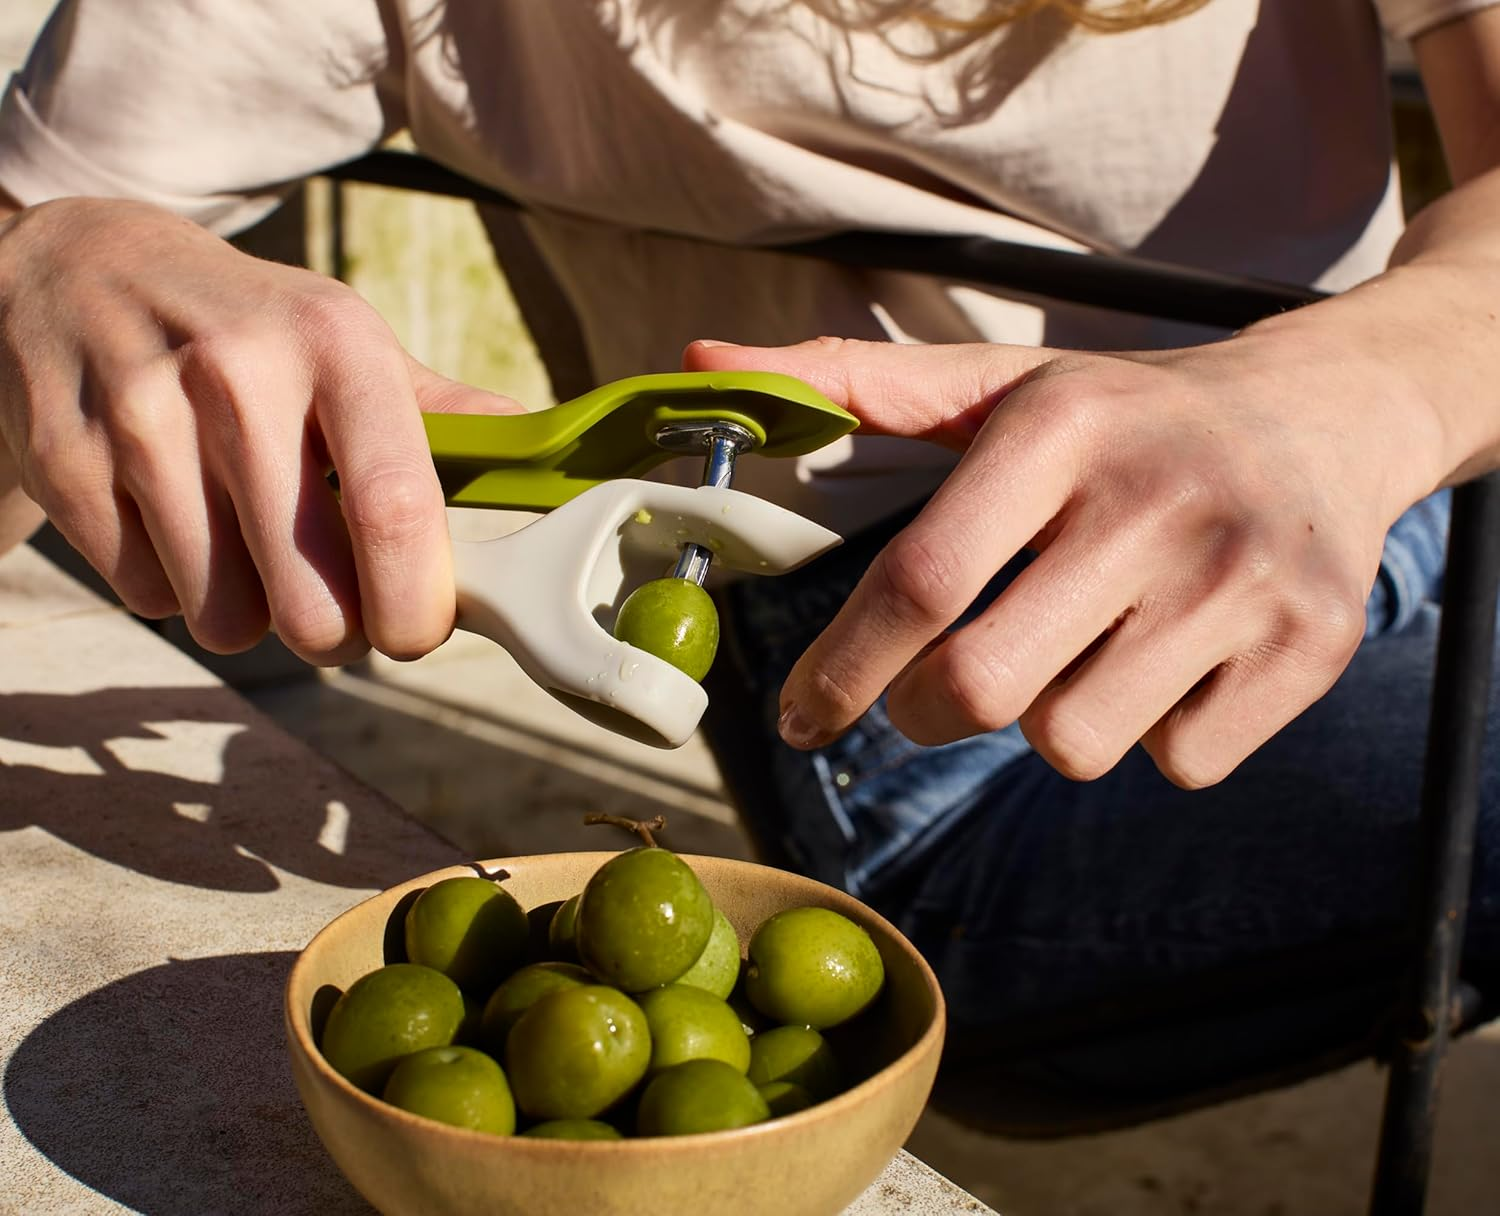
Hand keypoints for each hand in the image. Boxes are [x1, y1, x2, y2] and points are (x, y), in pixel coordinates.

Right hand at [0, 198, 521, 663]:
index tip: (416, 631)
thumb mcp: (347, 342)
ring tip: (244, 547)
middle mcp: (237, 373)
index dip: (416, 606)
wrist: (78, 267)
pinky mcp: (63, 461)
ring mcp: (140, 416)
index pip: (396, 511)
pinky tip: (172, 522)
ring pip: (226, 616)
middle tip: (332, 611)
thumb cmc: (248, 326)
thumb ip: (445, 418)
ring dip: (248, 614)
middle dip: (335, 634)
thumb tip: (541, 460)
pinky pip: (149, 598)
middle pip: (313, 598)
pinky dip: (172, 589)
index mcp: (335, 344)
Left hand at [684, 333, 1443, 786]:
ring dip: (1046, 720)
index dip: (841, 670)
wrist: (1326, 418)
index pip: (920, 582)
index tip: (797, 717)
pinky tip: (1165, 663)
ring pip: (1073, 744)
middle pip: (981, 690)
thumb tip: (697, 364)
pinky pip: (1175, 764)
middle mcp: (1156, 501)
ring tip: (1079, 645)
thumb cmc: (1125, 415)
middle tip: (931, 690)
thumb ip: (850, 384)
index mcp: (1060, 429)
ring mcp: (1243, 581)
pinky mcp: (1311, 649)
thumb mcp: (998, 384)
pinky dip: (1147, 735)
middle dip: (923, 712)